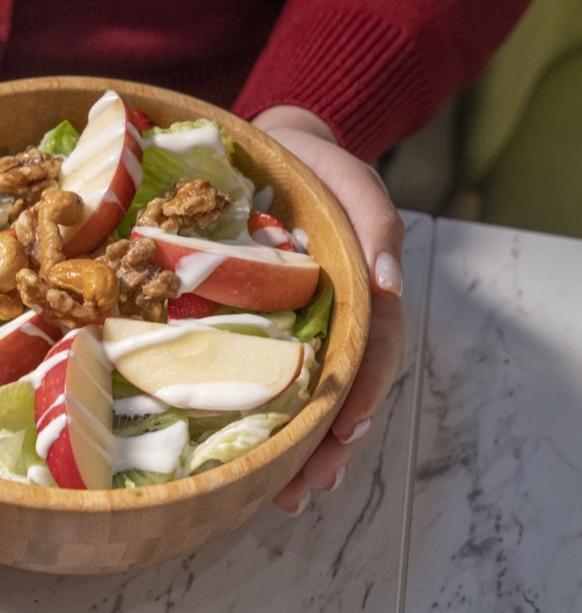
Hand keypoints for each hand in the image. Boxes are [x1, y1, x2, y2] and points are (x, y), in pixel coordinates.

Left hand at [251, 106, 405, 515]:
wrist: (265, 151)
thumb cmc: (311, 164)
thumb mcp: (349, 178)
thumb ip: (376, 220)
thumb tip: (388, 282)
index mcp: (360, 290)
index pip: (376, 348)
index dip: (364, 391)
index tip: (346, 431)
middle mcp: (335, 317)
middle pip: (346, 389)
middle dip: (331, 443)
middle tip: (307, 487)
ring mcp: (300, 327)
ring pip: (311, 396)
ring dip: (304, 449)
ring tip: (286, 494)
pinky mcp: (261, 328)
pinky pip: (268, 377)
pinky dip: (269, 418)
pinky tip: (258, 458)